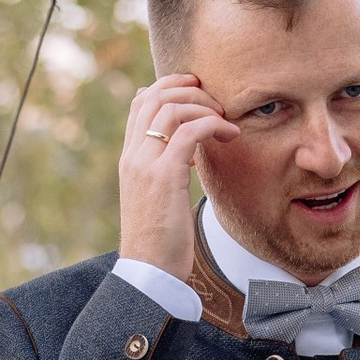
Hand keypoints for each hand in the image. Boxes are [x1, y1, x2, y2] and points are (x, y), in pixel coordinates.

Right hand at [119, 72, 235, 277]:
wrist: (149, 272)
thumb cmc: (159, 240)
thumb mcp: (158, 197)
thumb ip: (166, 169)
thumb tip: (187, 152)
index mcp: (129, 158)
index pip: (141, 103)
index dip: (169, 87)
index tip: (198, 94)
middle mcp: (133, 155)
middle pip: (154, 96)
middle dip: (189, 90)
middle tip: (217, 103)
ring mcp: (145, 164)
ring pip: (171, 108)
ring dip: (204, 107)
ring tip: (226, 122)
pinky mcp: (164, 176)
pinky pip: (190, 132)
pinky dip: (213, 125)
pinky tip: (230, 136)